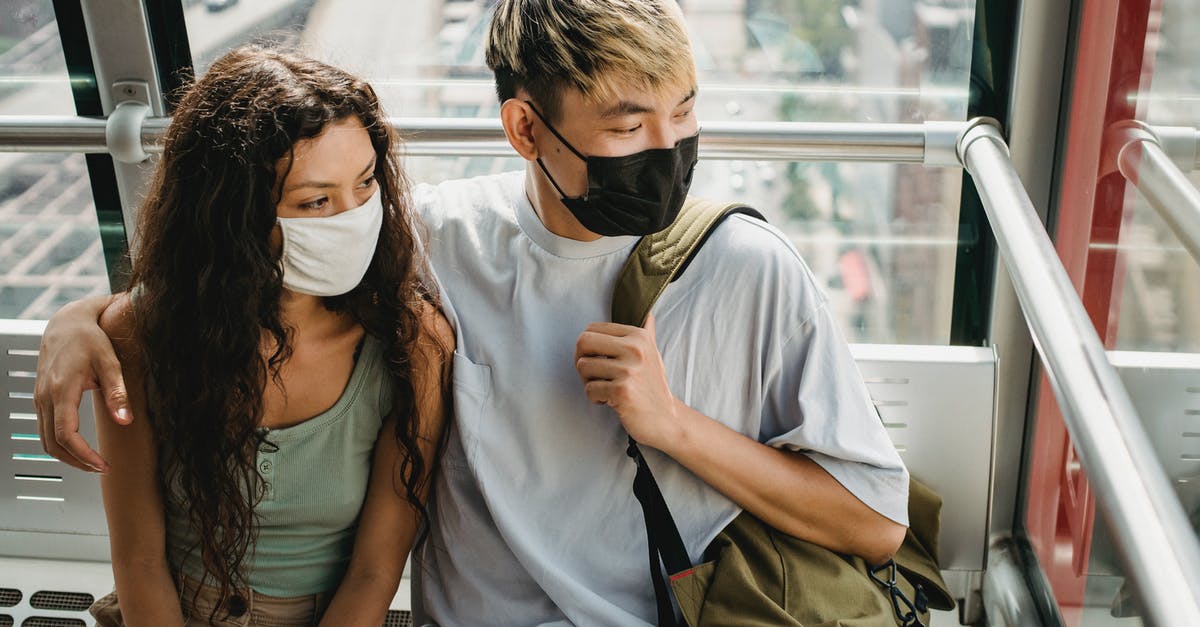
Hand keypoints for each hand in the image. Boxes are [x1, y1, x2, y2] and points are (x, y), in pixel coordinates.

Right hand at [34, 294, 128, 472]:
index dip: (84, 455)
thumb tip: (126, 421)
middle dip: (76, 461)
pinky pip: (45, 429)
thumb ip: (118, 392)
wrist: (66, 323)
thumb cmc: (89, 339)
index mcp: (61, 390)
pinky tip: (80, 447)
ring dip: (67, 455)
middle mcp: (45, 397)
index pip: (66, 435)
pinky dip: (60, 444)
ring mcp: (39, 399)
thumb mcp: (110, 362)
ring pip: (45, 439)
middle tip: (102, 468)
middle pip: (52, 444)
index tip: (103, 465)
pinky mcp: (41, 398)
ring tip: (93, 462)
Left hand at [574, 314, 682, 449]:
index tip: (598, 360)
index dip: (587, 346)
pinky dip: (595, 398)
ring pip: (583, 367)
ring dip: (588, 382)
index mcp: (639, 336)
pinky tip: (609, 400)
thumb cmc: (653, 387)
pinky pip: (590, 389)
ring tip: (605, 389)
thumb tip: (648, 314)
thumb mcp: (653, 355)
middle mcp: (635, 349)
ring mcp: (628, 370)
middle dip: (581, 360)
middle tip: (592, 374)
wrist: (666, 419)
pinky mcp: (621, 391)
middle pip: (583, 342)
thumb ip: (648, 333)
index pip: (592, 328)